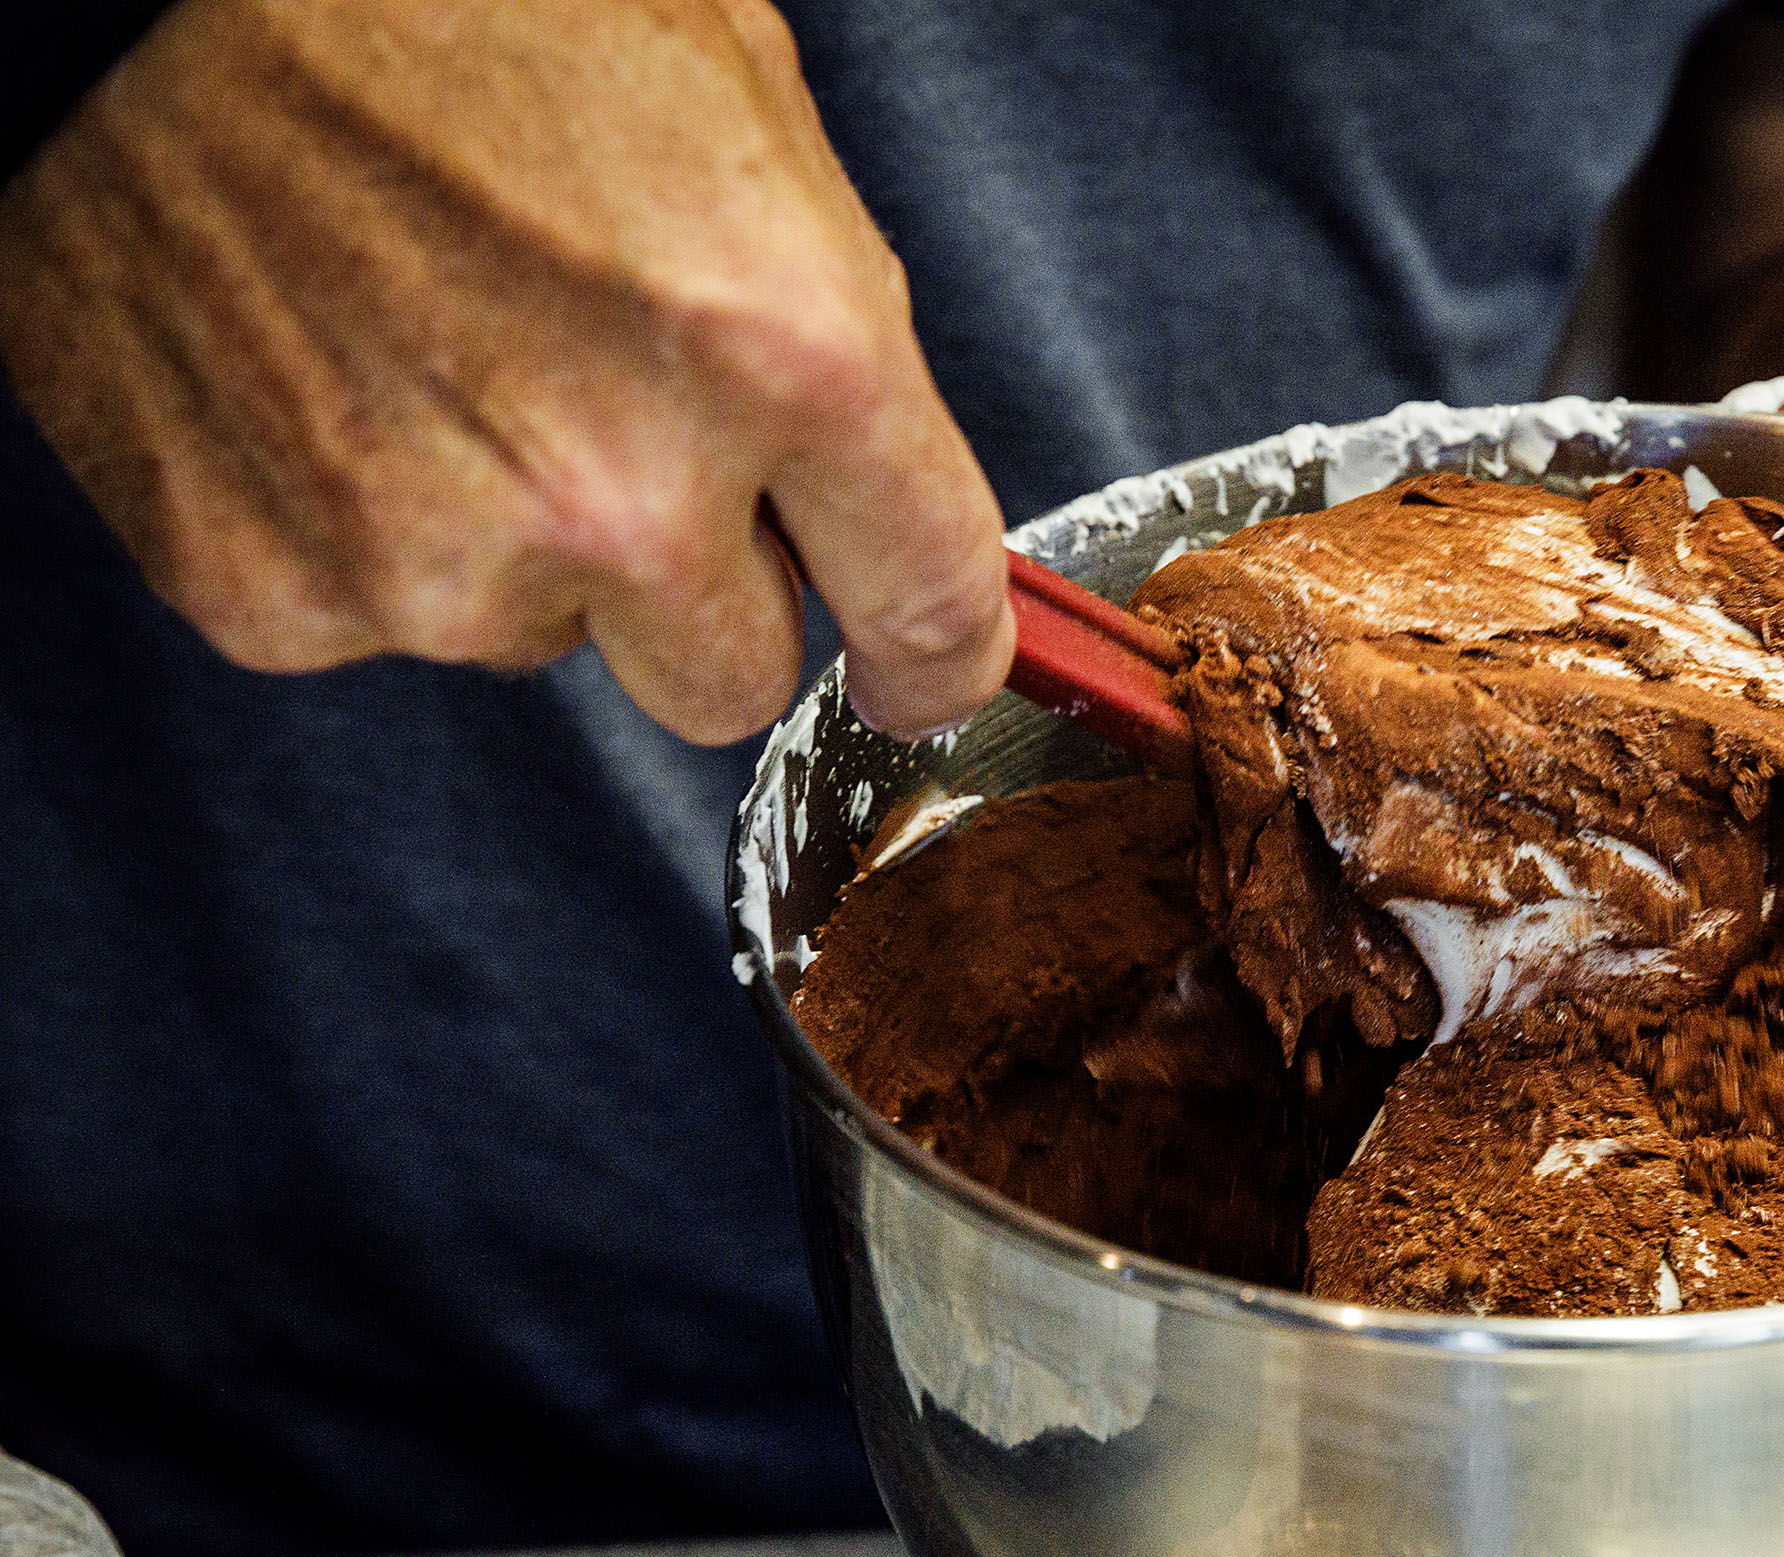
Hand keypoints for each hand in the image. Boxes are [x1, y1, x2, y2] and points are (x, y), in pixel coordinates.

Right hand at [0, 0, 1011, 741]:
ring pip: (542, 644)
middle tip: (614, 436)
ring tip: (439, 356)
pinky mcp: (268, 586)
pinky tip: (330, 382)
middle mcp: (618, 489)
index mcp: (783, 352)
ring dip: (515, 546)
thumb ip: (830, 348)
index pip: (932, 610)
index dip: (936, 661)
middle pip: (729, 682)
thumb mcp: (744, 125)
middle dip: (698, 588)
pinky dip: (355, 528)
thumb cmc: (466, 6)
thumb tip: (882, 508)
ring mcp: (435, 558)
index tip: (919, 677)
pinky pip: (371, 616)